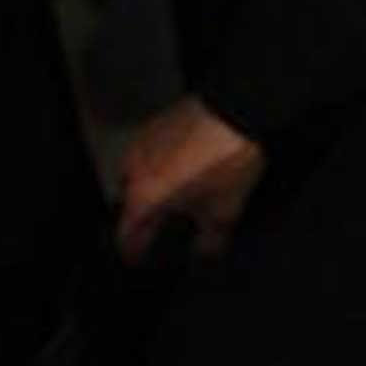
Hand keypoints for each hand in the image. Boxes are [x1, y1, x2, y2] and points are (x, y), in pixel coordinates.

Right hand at [117, 96, 267, 262]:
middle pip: (129, 204)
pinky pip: (150, 152)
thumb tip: (205, 254)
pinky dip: (160, 164)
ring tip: (175, 194)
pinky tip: (182, 165)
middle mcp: (134, 170)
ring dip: (150, 188)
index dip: (132, 252)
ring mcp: (143, 142)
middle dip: (142, 218)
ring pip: (137, 175)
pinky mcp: (158, 121)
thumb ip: (210, 239)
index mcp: (144, 198)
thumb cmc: (227, 159)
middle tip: (160, 226)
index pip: (126, 237)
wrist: (238, 107)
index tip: (137, 259)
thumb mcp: (225, 209)